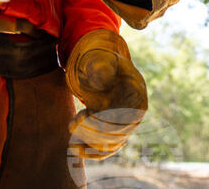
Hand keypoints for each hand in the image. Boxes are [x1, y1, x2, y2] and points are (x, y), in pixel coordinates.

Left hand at [65, 29, 146, 159]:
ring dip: (89, 142)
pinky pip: (106, 149)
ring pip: (111, 144)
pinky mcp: (114, 131)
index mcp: (136, 93)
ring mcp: (126, 123)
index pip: (126, 116)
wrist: (100, 65)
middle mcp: (135, 112)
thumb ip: (101, 66)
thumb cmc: (100, 60)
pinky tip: (74, 147)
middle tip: (73, 123)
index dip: (105, 121)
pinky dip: (90, 151)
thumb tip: (102, 80)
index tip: (83, 115)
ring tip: (72, 129)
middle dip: (93, 132)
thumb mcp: (100, 58)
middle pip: (118, 133)